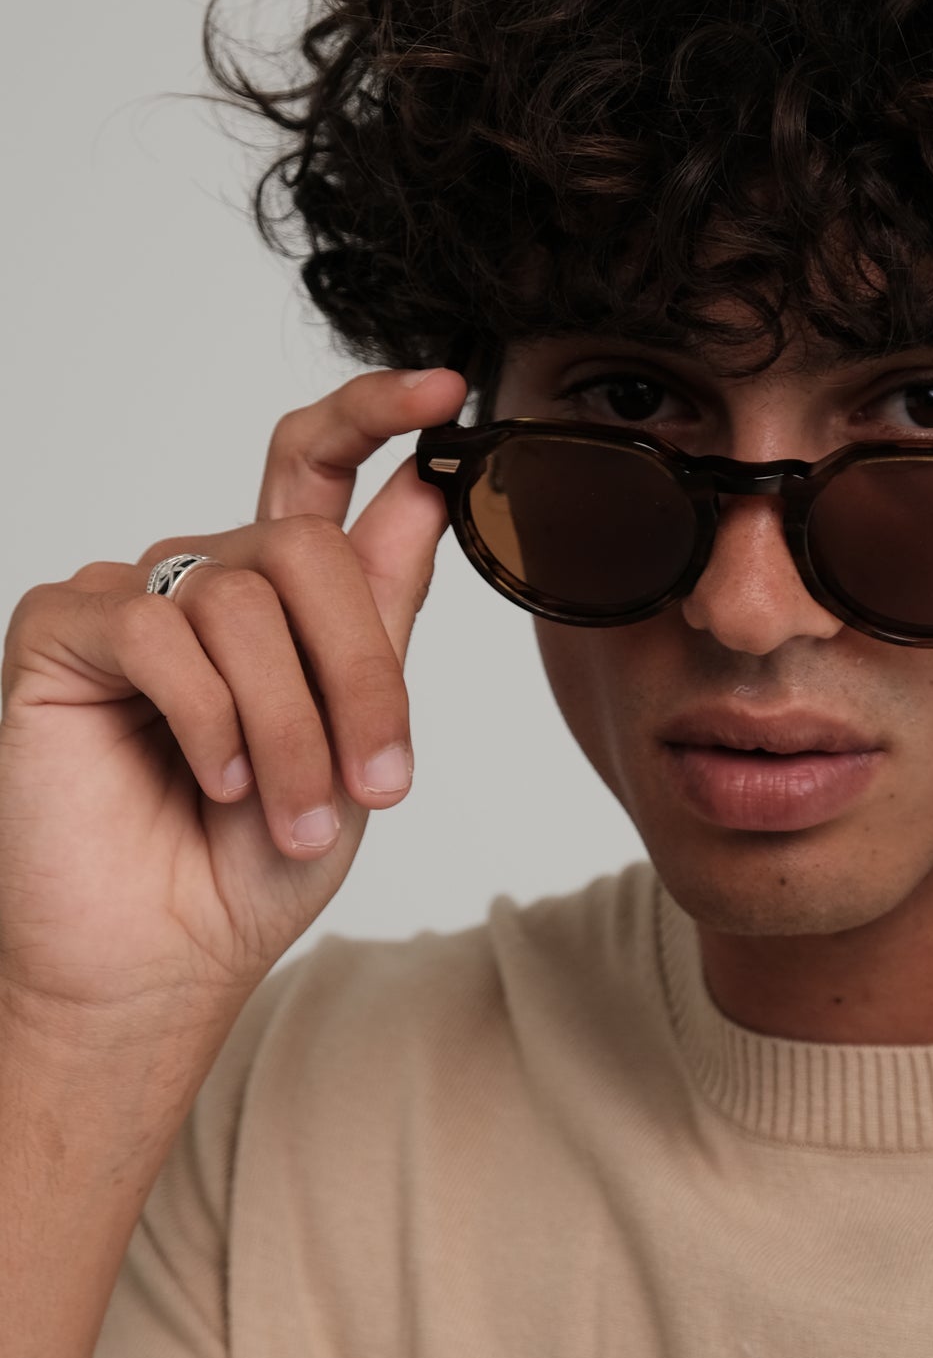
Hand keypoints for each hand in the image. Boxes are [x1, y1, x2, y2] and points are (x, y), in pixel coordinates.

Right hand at [0, 366, 466, 1032]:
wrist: (157, 964)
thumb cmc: (247, 868)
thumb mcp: (353, 745)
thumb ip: (379, 621)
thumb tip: (423, 492)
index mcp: (278, 601)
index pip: (316, 467)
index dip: (375, 413)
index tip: (446, 393)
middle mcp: (202, 585)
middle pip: (302, 548)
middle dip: (358, 670)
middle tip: (377, 783)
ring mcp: (128, 601)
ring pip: (238, 603)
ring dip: (286, 726)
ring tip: (285, 818)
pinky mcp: (61, 633)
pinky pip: (155, 631)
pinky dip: (205, 715)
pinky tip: (214, 779)